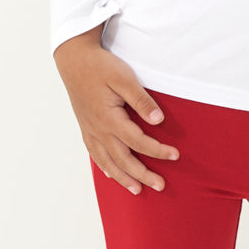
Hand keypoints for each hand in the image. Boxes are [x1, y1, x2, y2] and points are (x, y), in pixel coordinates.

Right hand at [53, 27, 178, 194]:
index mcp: (109, 119)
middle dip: (142, 174)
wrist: (73, 58)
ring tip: (137, 190)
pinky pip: (95, 153)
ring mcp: (89, 130)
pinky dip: (105, 167)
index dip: (158, 151)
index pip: (138, 142)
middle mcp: (98, 129)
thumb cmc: (100, 66)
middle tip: (160, 186)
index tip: (175, 155)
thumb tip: (159, 121)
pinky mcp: (85, 127)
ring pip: (107, 161)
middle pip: (123, 159)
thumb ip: (142, 101)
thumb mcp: (124, 78)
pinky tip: (112, 174)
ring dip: (123, 177)